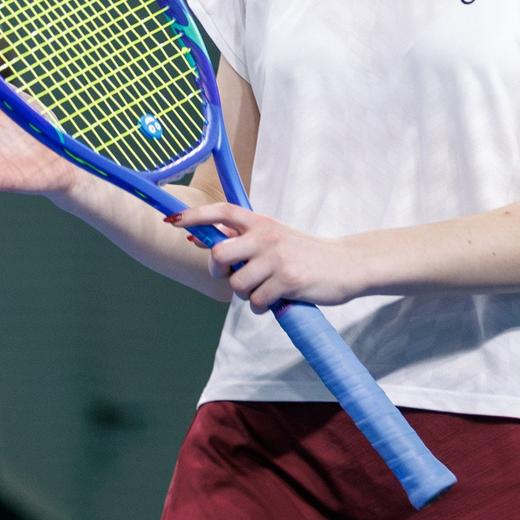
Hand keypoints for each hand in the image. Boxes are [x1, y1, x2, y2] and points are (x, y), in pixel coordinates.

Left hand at [167, 203, 367, 311]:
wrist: (347, 265)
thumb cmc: (306, 253)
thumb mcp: (275, 237)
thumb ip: (242, 238)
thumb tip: (201, 240)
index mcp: (262, 222)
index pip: (222, 212)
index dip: (195, 216)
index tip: (172, 221)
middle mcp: (267, 237)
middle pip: (220, 255)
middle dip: (219, 272)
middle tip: (232, 277)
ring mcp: (277, 259)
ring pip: (237, 285)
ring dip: (246, 295)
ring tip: (265, 290)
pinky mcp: (288, 282)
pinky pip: (256, 302)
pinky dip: (261, 307)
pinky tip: (277, 300)